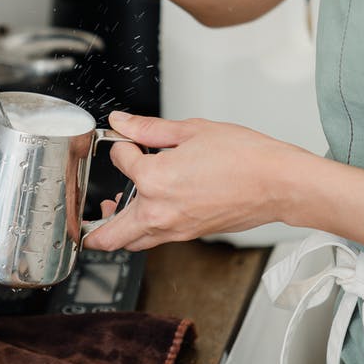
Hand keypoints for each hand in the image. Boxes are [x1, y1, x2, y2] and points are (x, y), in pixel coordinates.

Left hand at [83, 111, 310, 251]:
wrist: (280, 183)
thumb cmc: (246, 157)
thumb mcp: (191, 130)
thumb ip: (149, 128)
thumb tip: (122, 121)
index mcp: (156, 180)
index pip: (121, 162)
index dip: (122, 145)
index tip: (127, 139)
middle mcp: (160, 211)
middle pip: (110, 235)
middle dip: (92, 228)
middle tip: (83, 217)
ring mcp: (175, 228)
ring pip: (133, 242)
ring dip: (119, 229)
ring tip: (115, 210)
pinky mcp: (191, 235)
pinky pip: (156, 239)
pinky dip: (145, 228)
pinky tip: (151, 208)